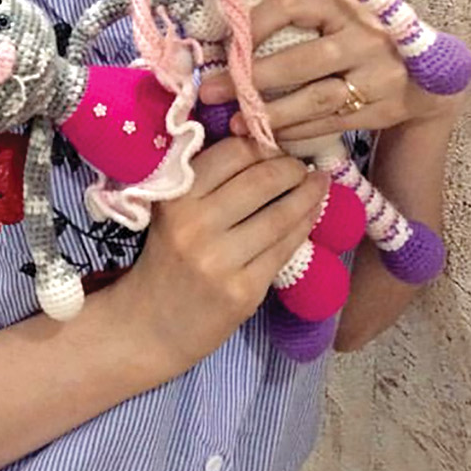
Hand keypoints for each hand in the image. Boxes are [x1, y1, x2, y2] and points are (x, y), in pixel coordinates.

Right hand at [113, 136, 330, 374]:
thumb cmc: (166, 259)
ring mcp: (221, 261)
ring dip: (308, 195)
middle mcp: (195, 225)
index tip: (275, 149)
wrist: (152, 324)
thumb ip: (207, 180)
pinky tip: (311, 216)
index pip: (233, 153)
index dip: (262, 146)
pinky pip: (285, 249)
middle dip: (292, 167)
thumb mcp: (171, 211)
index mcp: (176, 197)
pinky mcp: (243, 291)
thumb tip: (264, 145)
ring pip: (280, 215)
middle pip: (262, 179)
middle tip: (302, 166)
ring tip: (318, 184)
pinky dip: (304, 226)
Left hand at [198, 0, 462, 143]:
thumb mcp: (337, 14)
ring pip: (316, 99)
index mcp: (344, 4)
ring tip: (236, 122)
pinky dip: (296, 132)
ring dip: (271, 113)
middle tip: (212, 92)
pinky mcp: (384, 109)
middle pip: (301, 61)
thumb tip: (227, 29)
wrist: (426, 75)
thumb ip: (296, 19)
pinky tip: (269, 135)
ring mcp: (378, 75)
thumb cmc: (359, 38)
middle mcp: (365, 37)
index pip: (291, 4)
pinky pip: (331, 124)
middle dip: (251, 79)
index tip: (227, 44)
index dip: (254, 23)